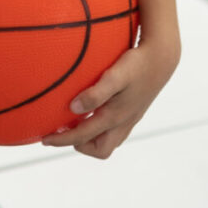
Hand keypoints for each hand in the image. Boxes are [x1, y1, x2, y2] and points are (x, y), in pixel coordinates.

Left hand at [41, 36, 179, 158]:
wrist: (163, 58)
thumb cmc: (137, 64)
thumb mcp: (115, 76)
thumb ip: (95, 93)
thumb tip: (73, 109)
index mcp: (115, 117)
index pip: (83, 137)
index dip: (61, 140)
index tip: (44, 139)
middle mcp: (123, 122)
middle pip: (100, 149)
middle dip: (79, 145)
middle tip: (62, 132)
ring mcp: (130, 118)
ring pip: (109, 140)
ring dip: (90, 137)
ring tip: (73, 122)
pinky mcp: (134, 111)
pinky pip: (114, 129)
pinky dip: (100, 127)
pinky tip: (92, 109)